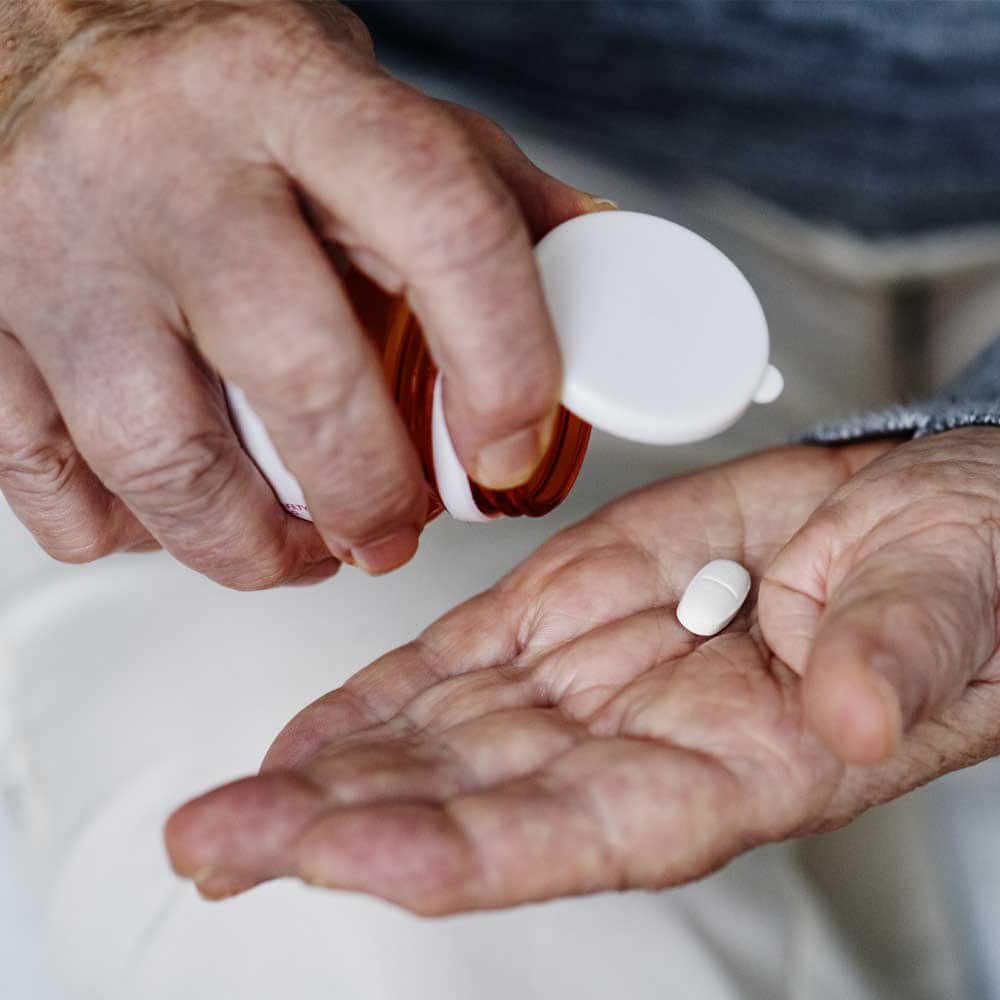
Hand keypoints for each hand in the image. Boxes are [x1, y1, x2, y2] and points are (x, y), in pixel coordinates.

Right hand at [0, 1, 600, 586]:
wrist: (28, 30)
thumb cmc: (211, 82)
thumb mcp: (359, 97)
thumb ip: (473, 186)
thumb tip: (589, 269)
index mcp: (292, 93)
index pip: (443, 230)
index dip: (503, 365)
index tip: (510, 449)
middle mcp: (164, 165)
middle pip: (298, 377)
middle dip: (368, 494)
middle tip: (393, 531)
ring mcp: (53, 246)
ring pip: (163, 459)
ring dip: (249, 546)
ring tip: (296, 551)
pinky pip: (47, 479)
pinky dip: (124, 530)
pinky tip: (174, 513)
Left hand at [166, 428, 999, 911]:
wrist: (916, 516)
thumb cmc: (951, 574)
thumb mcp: (950, 603)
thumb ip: (896, 657)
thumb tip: (847, 709)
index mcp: (735, 764)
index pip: (578, 832)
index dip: (465, 848)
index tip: (350, 855)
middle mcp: (638, 741)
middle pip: (470, 801)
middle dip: (339, 826)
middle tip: (220, 840)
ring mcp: (591, 677)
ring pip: (439, 740)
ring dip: (329, 773)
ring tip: (227, 804)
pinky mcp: (566, 609)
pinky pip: (455, 664)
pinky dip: (376, 700)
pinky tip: (305, 737)